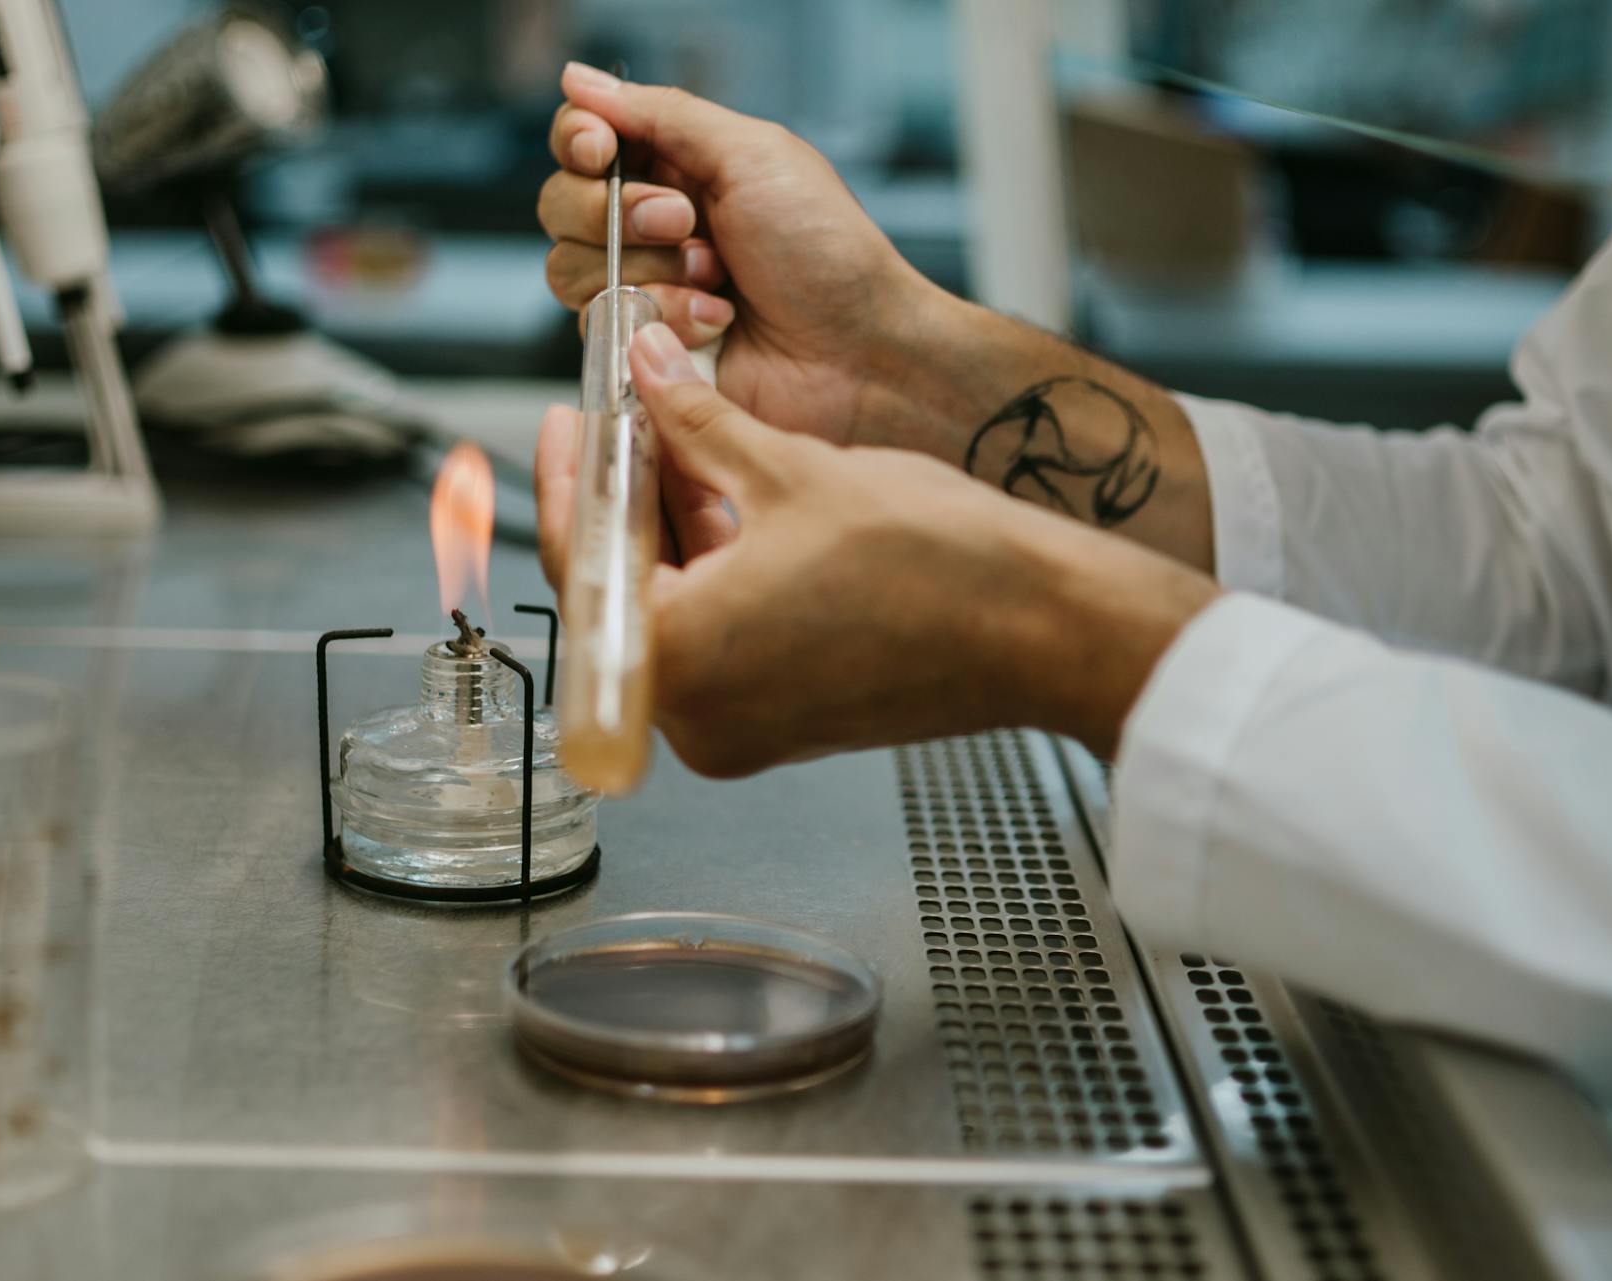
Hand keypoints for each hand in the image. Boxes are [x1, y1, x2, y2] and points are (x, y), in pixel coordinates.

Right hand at [540, 63, 949, 446]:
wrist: (861, 353)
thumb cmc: (827, 253)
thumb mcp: (753, 156)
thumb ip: (663, 114)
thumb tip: (580, 78)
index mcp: (681, 166)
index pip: (584, 139)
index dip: (579, 141)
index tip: (600, 148)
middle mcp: (655, 225)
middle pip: (562, 204)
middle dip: (619, 212)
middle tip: (688, 222)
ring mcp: (649, 289)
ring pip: (571, 269)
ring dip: (650, 271)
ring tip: (718, 280)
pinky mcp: (648, 350)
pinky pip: (602, 329)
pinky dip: (666, 318)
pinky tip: (718, 322)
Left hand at [588, 324, 1221, 776]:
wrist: (1042, 629)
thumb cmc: (939, 567)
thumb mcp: (792, 469)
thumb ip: (695, 420)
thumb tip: (642, 369)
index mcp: (680, 659)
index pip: (579, 559)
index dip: (568, 478)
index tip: (571, 421)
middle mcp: (695, 716)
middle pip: (620, 593)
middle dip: (627, 502)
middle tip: (632, 424)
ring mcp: (740, 732)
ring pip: (671, 618)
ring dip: (673, 538)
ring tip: (692, 453)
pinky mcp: (782, 728)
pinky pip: (718, 647)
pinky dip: (715, 581)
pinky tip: (737, 512)